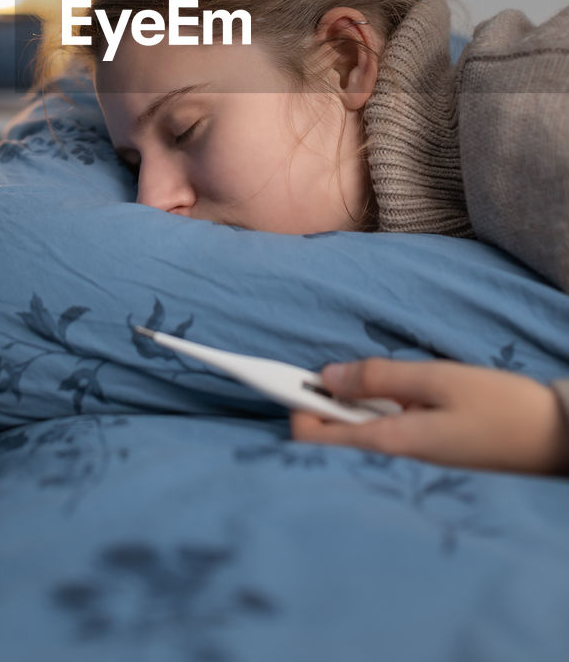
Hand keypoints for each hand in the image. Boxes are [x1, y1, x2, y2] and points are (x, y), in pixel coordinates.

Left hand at [290, 357, 568, 474]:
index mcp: (389, 442)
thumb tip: (327, 375)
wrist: (555, 439)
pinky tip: (403, 391)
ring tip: (378, 376)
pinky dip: (379, 408)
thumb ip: (381, 376)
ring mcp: (408, 457)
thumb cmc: (500, 408)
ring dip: (353, 401)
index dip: (293, 405)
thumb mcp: (437, 380)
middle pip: (330, 434)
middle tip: (336, 368)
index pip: (313, 438)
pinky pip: (384, 429)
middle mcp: (393, 457)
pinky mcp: (424, 451)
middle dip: (320, 400)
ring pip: (357, 428)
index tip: (283, 375)